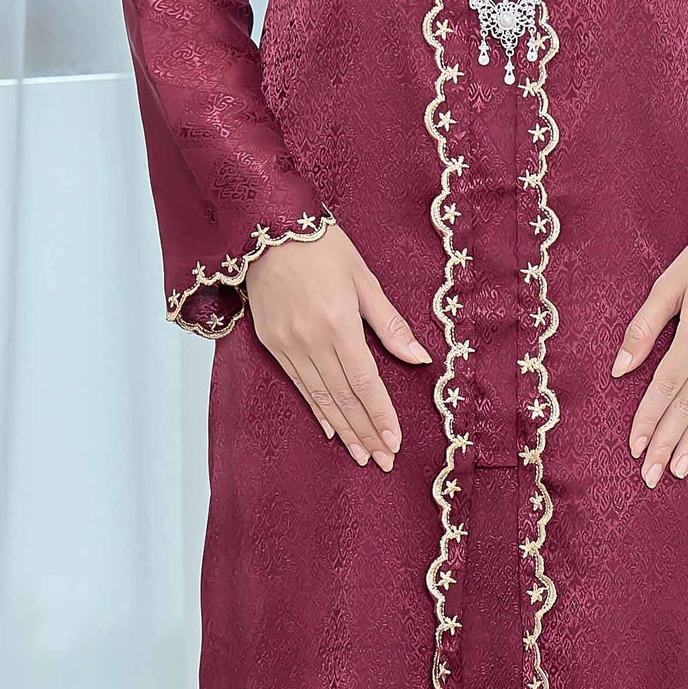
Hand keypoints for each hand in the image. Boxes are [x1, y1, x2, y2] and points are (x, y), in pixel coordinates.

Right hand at [245, 222, 431, 470]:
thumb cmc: (322, 246)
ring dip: (344, 429)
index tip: (394, 442)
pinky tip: (330, 429)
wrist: (268, 227)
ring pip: (320, 397)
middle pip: (344, 397)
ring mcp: (288, 343)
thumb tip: (419, 358)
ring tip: (361, 455)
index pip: (365, 382)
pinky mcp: (271, 342)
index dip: (380, 416)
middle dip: (365, 432)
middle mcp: (311, 339)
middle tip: (383, 461)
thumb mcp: (364, 278)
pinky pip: (298, 384)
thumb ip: (390, 324)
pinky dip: (316, 408)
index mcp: (339, 323)